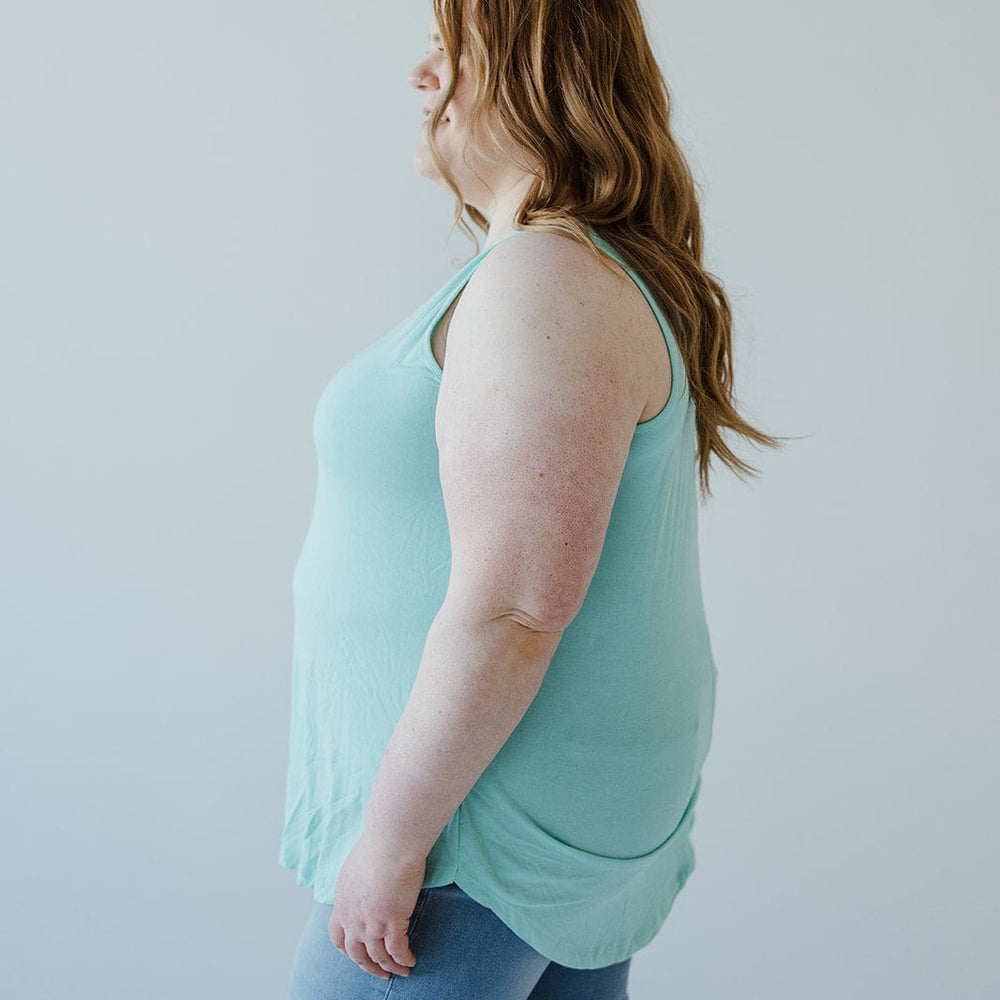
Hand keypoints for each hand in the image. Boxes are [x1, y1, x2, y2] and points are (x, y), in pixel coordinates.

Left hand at [329, 832, 424, 979]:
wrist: (391, 843)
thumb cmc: (379, 846)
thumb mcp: (356, 868)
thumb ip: (357, 885)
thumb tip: (366, 886)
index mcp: (342, 903)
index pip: (338, 937)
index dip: (347, 950)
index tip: (357, 954)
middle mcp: (353, 918)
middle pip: (356, 953)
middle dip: (369, 966)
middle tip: (380, 972)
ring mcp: (371, 922)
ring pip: (377, 956)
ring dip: (389, 967)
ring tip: (401, 971)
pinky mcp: (392, 922)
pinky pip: (397, 950)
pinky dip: (404, 959)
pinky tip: (411, 961)